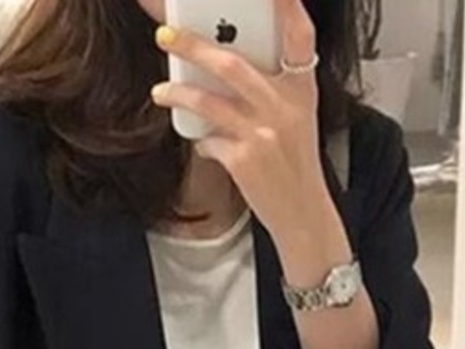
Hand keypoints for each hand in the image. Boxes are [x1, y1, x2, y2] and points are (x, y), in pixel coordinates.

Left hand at [152, 0, 334, 245]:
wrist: (303, 213)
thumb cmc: (294, 163)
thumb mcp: (296, 117)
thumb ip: (271, 88)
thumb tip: (223, 61)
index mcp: (302, 89)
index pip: (300, 35)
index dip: (287, 6)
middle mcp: (284, 107)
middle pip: (231, 63)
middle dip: (192, 46)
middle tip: (166, 35)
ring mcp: (263, 134)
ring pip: (208, 101)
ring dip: (178, 94)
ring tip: (161, 92)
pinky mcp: (244, 161)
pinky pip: (208, 140)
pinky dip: (202, 141)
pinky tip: (203, 143)